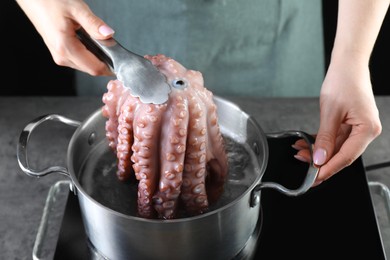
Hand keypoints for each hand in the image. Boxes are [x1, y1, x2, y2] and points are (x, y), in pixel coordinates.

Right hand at [16, 0, 114, 75]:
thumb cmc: (50, 0)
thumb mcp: (76, 9)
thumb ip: (94, 24)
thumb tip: (109, 34)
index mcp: (65, 48)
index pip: (95, 68)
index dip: (111, 67)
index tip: (122, 59)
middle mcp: (61, 56)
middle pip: (92, 69)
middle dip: (106, 61)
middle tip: (114, 45)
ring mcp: (59, 56)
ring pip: (86, 66)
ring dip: (98, 57)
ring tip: (100, 40)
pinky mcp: (59, 53)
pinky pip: (80, 60)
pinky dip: (89, 54)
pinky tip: (90, 41)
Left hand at [294, 58, 381, 185]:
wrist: (347, 65)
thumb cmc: (343, 82)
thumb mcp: (330, 113)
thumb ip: (325, 139)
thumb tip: (319, 159)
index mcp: (367, 130)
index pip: (346, 158)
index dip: (328, 169)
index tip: (314, 178)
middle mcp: (366, 131)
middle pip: (342, 154)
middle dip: (320, 161)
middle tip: (303, 166)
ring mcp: (359, 128)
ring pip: (337, 148)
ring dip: (318, 151)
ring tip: (300, 152)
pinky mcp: (352, 124)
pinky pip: (336, 138)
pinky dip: (322, 142)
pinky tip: (307, 143)